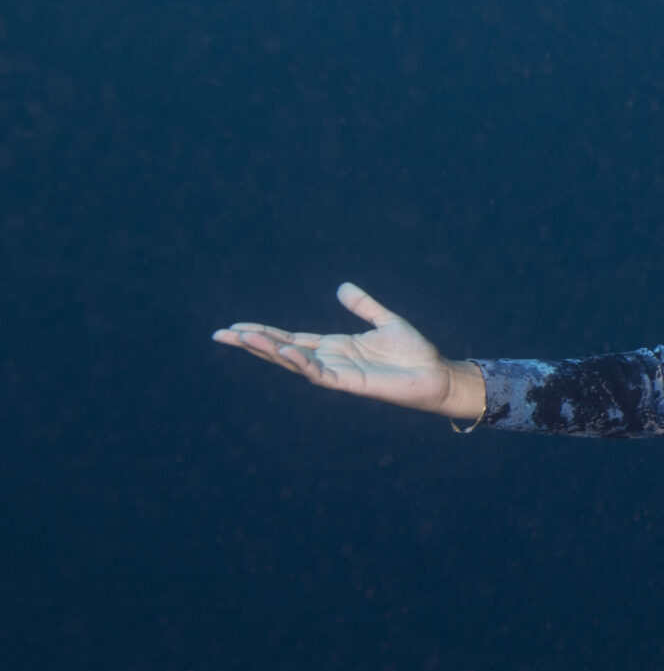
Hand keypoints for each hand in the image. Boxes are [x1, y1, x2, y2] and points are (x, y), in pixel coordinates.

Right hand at [212, 283, 484, 418]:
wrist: (436, 374)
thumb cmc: (413, 352)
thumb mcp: (385, 321)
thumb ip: (363, 306)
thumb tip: (341, 287)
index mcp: (334, 346)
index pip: (290, 338)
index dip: (263, 333)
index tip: (235, 327)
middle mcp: (330, 360)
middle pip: (282, 350)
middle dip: (252, 343)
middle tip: (221, 335)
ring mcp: (338, 373)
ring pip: (294, 362)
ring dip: (269, 351)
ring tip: (243, 339)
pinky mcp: (351, 384)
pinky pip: (319, 374)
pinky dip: (301, 363)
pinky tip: (283, 352)